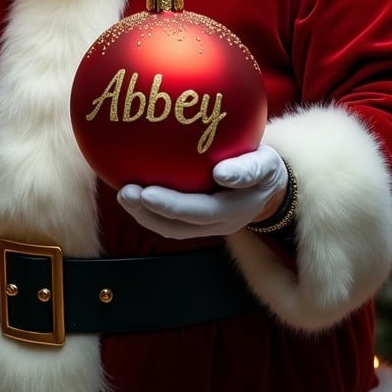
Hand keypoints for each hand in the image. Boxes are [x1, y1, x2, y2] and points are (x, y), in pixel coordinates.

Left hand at [117, 144, 287, 239]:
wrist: (269, 185)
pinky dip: (148, 209)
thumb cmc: (264, 167)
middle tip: (125, 192)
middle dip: (147, 212)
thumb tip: (220, 172)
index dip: (170, 206)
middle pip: (177, 226)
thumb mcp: (265, 164)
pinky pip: (169, 219)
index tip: (146, 192)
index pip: (198, 212)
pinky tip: (132, 189)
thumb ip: (248, 169)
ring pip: (170, 227)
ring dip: (143, 214)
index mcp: (232, 211)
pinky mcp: (196, 220)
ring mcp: (205, 225)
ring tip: (123, 194)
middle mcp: (216, 224)